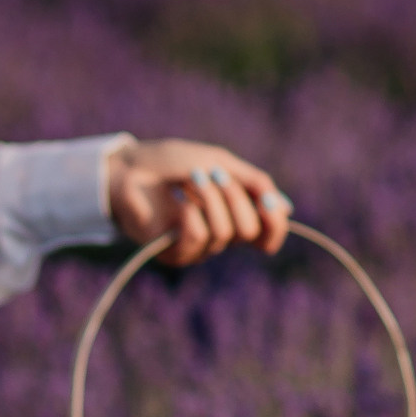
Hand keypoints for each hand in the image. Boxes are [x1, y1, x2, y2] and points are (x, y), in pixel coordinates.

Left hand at [106, 139, 291, 266]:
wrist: (130, 167)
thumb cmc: (172, 162)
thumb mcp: (220, 163)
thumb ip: (253, 184)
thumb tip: (285, 209)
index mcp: (235, 213)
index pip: (267, 235)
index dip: (275, 224)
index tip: (269, 202)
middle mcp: (220, 234)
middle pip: (250, 230)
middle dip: (235, 197)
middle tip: (212, 174)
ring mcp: (198, 246)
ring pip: (225, 233)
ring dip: (210, 198)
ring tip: (189, 179)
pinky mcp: (173, 254)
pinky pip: (198, 239)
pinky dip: (191, 215)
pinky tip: (178, 203)